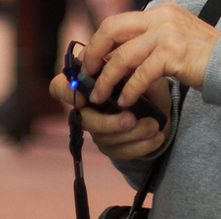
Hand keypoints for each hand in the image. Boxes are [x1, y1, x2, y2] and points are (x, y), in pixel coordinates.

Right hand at [48, 71, 171, 161]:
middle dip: (108, 122)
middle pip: (84, 120)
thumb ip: (130, 67)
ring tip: (154, 125)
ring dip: (132, 134)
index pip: (59, 86)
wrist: (161, 104)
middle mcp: (86, 107)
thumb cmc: (144, 80)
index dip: (67, 94)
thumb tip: (125, 66)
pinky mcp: (111, 147)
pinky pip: (121, 153)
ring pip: (105, 139)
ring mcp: (97, 129)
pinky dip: (141, 146)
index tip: (84, 100)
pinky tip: (157, 137)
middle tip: (131, 119)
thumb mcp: (141, 68)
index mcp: (87, 82)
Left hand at [80, 3, 220, 109]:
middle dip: (95, 53)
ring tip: (100, 96)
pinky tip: (124, 101)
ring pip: (123, 55)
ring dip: (108, 78)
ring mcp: (169, 33)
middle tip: (87, 75)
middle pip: (112, 28)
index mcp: (161, 10)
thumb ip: (148, 42)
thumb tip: (114, 57)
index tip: (90, 63)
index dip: (99, 42)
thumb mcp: (173, 41)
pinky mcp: (175, 53)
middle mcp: (163, 16)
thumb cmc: (205, 59)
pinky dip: (129, 89)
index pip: (118, 21)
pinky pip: (141, 73)